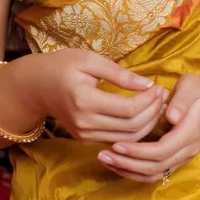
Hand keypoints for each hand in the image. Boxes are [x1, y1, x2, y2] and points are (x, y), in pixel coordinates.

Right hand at [5, 48, 168, 144]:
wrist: (35, 87)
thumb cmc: (63, 66)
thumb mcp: (90, 60)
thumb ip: (120, 74)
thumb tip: (148, 84)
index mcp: (84, 101)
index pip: (128, 109)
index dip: (149, 101)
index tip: (159, 86)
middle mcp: (84, 123)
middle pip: (131, 127)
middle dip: (153, 112)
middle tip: (164, 95)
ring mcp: (84, 135)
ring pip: (128, 138)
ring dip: (148, 123)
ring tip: (158, 104)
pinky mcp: (86, 139)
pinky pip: (118, 139)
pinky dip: (136, 130)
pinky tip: (145, 113)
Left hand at [97, 72, 199, 182]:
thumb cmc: (198, 91)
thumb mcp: (191, 87)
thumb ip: (181, 101)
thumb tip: (171, 116)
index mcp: (190, 133)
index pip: (161, 150)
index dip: (137, 151)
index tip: (116, 143)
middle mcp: (188, 150)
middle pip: (155, 167)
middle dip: (127, 163)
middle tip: (103, 154)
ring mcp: (183, 157)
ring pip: (154, 174)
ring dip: (128, 171)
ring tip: (105, 161)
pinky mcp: (175, 159)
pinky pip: (154, 173)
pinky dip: (134, 172)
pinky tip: (117, 164)